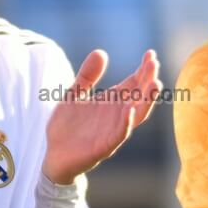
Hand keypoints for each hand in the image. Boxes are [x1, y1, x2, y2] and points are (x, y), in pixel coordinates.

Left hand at [43, 49, 161, 184]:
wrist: (53, 154)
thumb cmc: (67, 126)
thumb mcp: (73, 95)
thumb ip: (87, 76)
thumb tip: (101, 52)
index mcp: (112, 102)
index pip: (134, 83)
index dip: (143, 70)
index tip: (150, 54)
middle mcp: (117, 116)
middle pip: (139, 96)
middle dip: (148, 80)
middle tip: (154, 63)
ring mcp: (113, 131)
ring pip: (136, 115)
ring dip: (146, 101)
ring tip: (154, 83)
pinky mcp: (103, 147)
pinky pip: (119, 135)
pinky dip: (126, 123)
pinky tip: (130, 109)